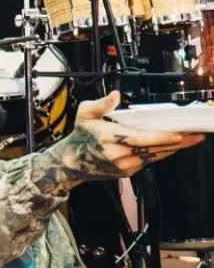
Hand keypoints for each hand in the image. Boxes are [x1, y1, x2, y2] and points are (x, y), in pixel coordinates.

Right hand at [68, 91, 204, 178]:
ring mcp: (123, 165)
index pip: (142, 139)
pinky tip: (171, 147)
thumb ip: (101, 104)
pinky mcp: (126, 172)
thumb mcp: (85, 114)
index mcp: (109, 137)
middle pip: (154, 148)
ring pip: (154, 156)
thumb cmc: (80, 136)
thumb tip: (116, 95)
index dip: (163, 138)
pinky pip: (148, 162)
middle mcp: (118, 154)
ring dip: (173, 149)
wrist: (70, 162)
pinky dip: (161, 154)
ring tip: (191, 140)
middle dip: (178, 142)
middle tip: (196, 135)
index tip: (180, 134)